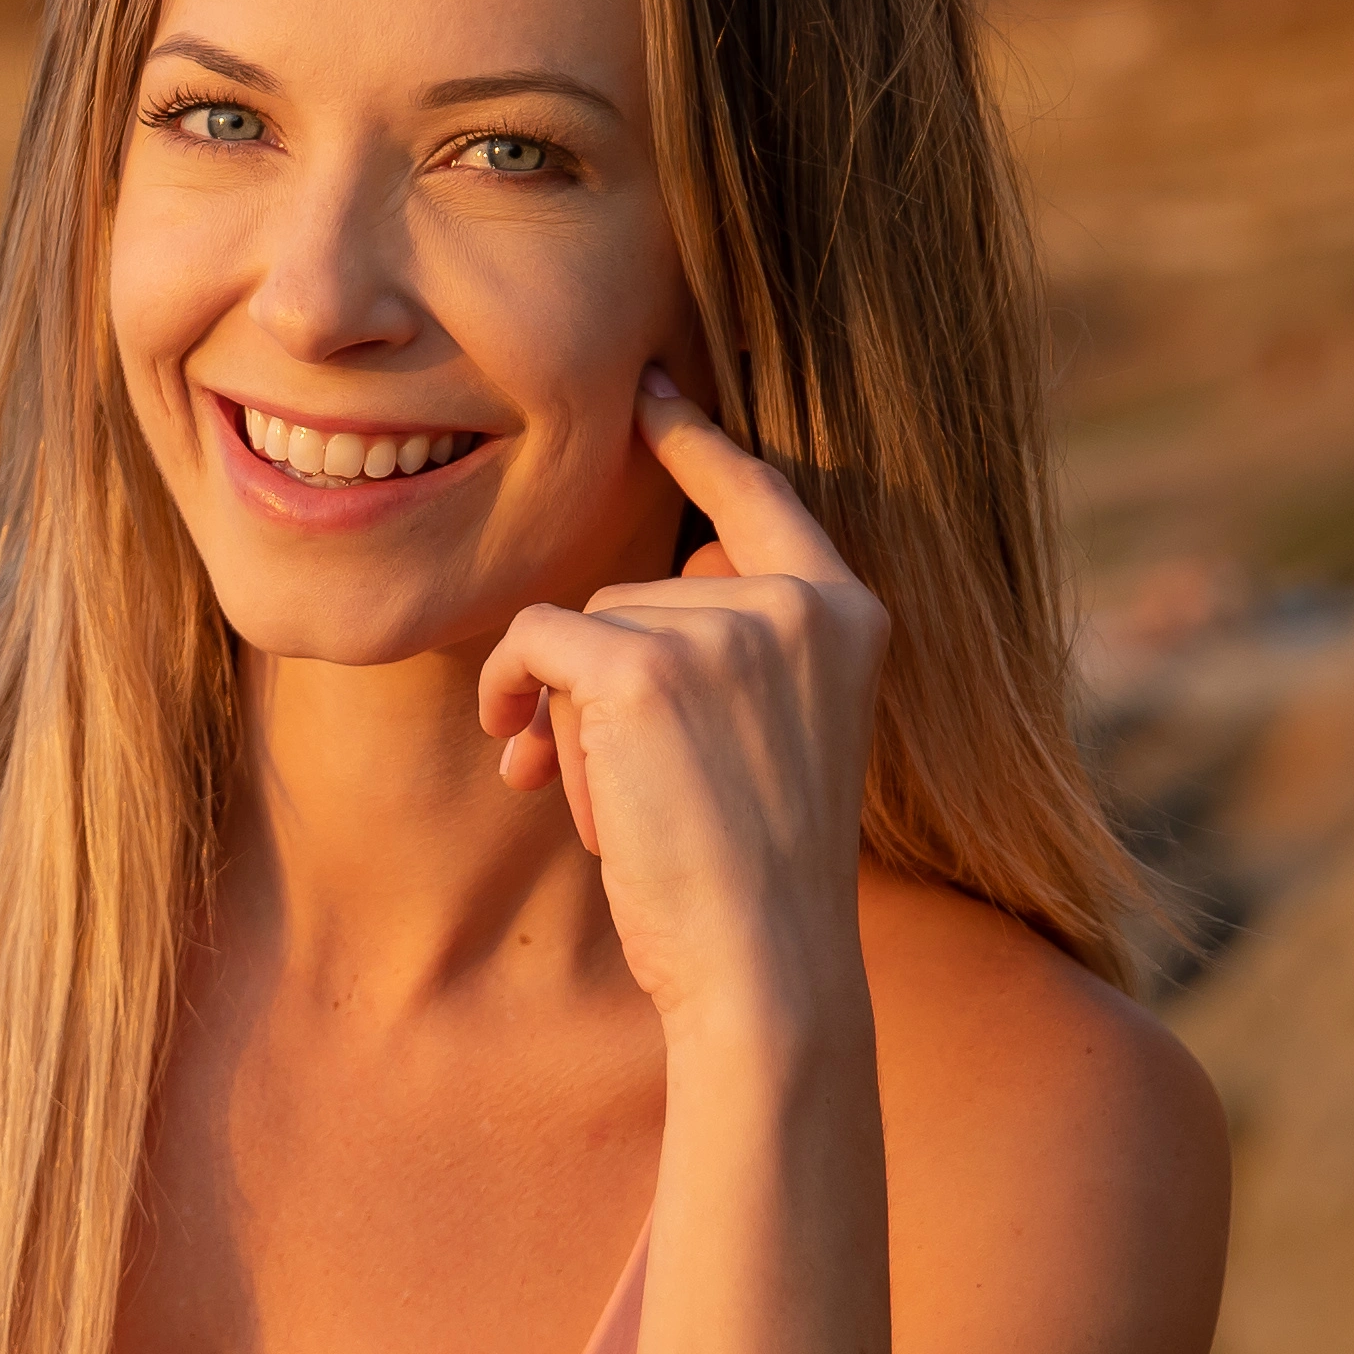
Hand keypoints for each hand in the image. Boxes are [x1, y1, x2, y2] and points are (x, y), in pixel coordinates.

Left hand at [471, 368, 886, 1040]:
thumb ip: (721, 657)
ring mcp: (726, 628)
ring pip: (583, 628)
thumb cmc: (752, 878)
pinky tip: (521, 766)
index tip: (650, 388)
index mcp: (845, 615)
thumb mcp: (768, 741)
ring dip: (564, 719)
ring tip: (612, 810)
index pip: (760, 498)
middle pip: (637, 590)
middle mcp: (798, 604)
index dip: (696, 441)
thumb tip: (577, 633)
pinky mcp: (647, 667)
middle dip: (597, 685)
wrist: (764, 965)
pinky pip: (535, 645)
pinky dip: (508, 696)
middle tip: (613, 783)